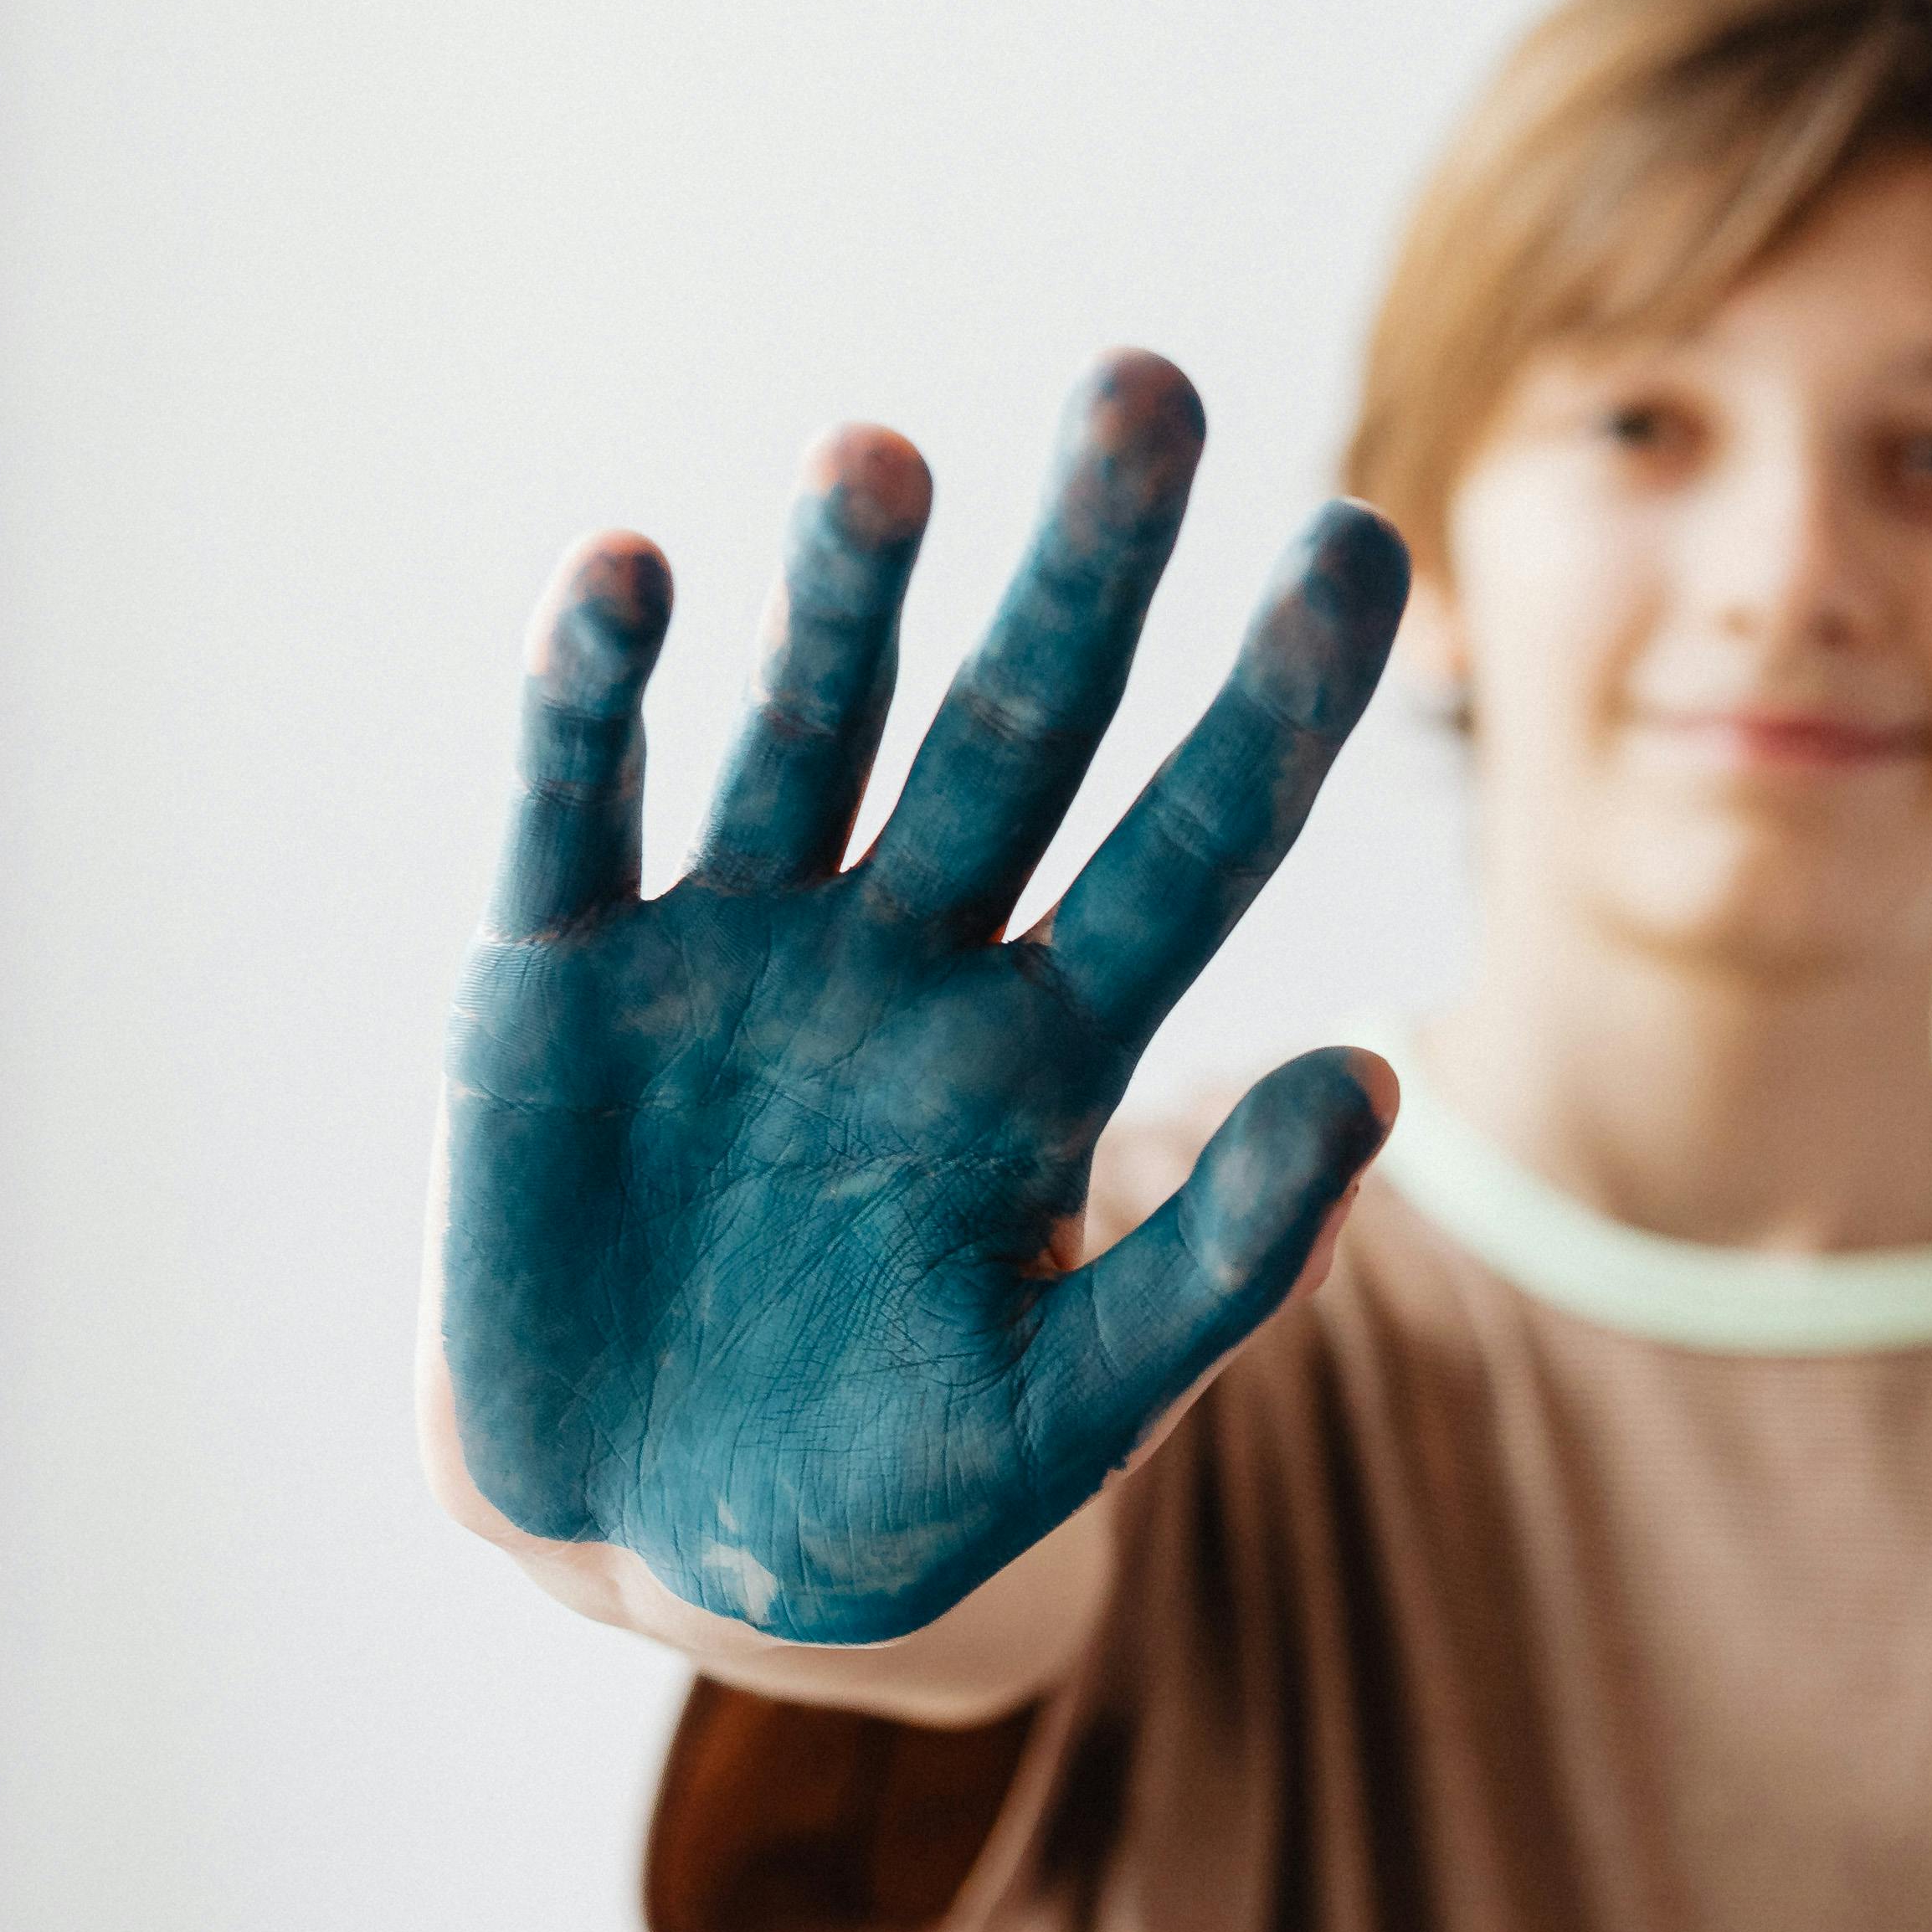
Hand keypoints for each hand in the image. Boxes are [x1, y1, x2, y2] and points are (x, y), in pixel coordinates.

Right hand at [435, 352, 1408, 1645]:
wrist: (640, 1544)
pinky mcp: (556, 977)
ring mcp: (732, 949)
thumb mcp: (1061, 1414)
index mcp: (1048, 1049)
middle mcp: (906, 956)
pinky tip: (629, 573)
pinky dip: (596, 694)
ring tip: (885, 458)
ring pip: (810, 728)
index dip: (1273, 699)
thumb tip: (1374, 1083)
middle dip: (1083, 565)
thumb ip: (1214, 1269)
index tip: (1358, 538)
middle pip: (1019, 727)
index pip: (1195, 836)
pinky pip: (581, 806)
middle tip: (1148, 386)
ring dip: (846, 594)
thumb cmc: (878, 1495)